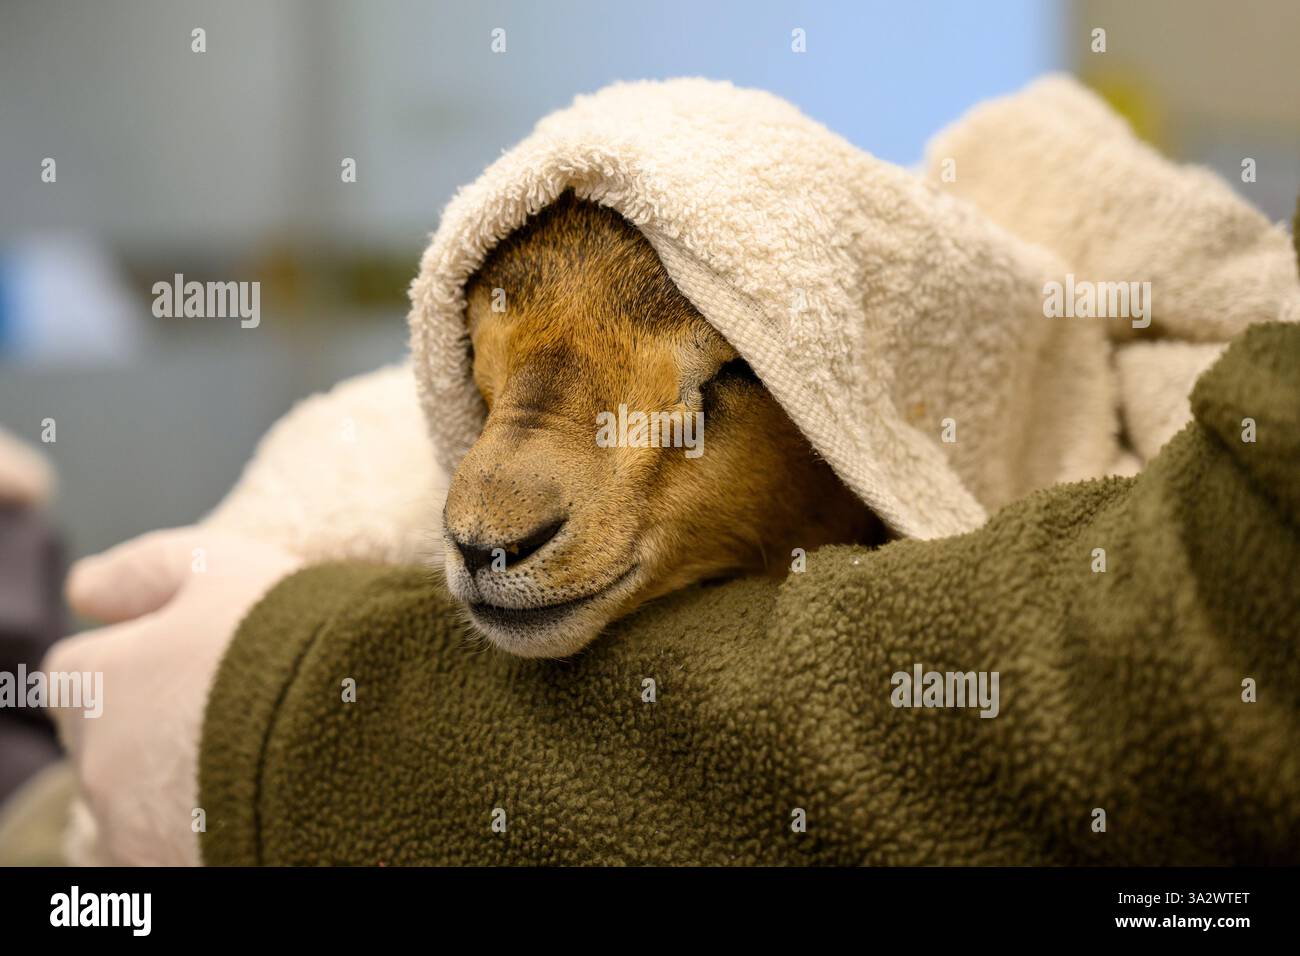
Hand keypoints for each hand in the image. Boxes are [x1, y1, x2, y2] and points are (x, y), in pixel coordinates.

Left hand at [43, 527, 301, 864]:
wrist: (363, 726)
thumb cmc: (286, 633)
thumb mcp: (217, 566)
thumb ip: (142, 572)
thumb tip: (83, 589)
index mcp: (96, 684)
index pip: (76, 673)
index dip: (132, 660)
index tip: (188, 657)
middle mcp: (99, 765)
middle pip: (109, 742)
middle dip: (155, 725)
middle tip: (237, 705)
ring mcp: (137, 830)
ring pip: (142, 802)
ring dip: (182, 780)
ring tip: (266, 752)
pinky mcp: (181, 870)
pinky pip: (178, 845)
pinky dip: (209, 825)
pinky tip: (270, 794)